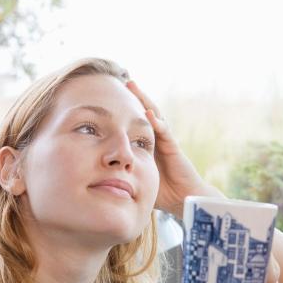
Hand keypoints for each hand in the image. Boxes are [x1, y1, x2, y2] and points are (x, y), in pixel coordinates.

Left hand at [126, 80, 222, 215]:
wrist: (183, 200)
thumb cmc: (161, 193)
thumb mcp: (137, 178)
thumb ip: (123, 171)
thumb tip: (100, 171)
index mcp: (148, 144)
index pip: (137, 122)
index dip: (127, 109)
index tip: (114, 96)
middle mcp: (157, 139)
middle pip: (146, 113)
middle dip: (136, 97)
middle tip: (124, 82)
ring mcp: (166, 142)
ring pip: (156, 116)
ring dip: (145, 101)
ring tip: (134, 87)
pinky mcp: (173, 149)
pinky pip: (165, 133)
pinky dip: (157, 122)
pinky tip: (149, 113)